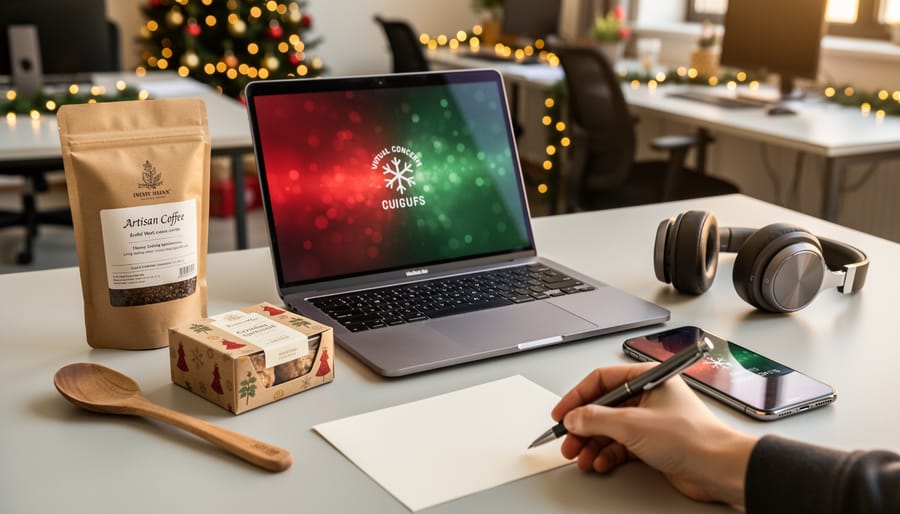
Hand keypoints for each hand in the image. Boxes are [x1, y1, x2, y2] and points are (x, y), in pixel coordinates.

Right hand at [552, 363, 757, 506]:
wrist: (719, 468)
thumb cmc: (693, 438)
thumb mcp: (633, 424)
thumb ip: (596, 419)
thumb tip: (574, 417)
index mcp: (647, 377)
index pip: (602, 380)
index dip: (577, 396)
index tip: (562, 413)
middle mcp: (648, 396)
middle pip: (603, 407)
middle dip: (583, 426)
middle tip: (568, 441)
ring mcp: (651, 420)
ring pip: (610, 429)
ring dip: (592, 444)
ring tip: (580, 456)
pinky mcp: (653, 443)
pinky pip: (621, 445)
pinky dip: (607, 454)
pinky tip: (600, 463)